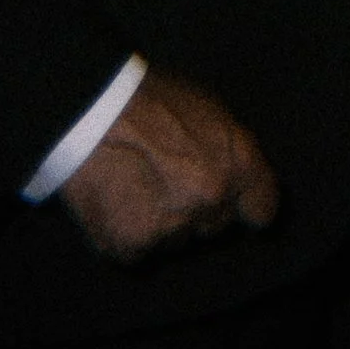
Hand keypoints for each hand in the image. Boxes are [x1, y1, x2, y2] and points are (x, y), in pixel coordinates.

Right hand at [59, 68, 280, 264]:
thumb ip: (229, 148)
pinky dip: (126, 234)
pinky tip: (113, 202)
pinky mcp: (133, 245)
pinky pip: (137, 250)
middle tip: (166, 180)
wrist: (87, 112)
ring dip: (162, 223)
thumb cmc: (145, 98)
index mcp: (238, 161)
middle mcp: (212, 200)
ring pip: (176, 240)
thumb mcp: (206, 106)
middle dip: (199, 209)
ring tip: (133, 184)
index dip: (248, 206)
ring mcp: (173, 227)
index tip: (240, 208)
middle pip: (216, 225)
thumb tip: (235, 176)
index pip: (262, 207)